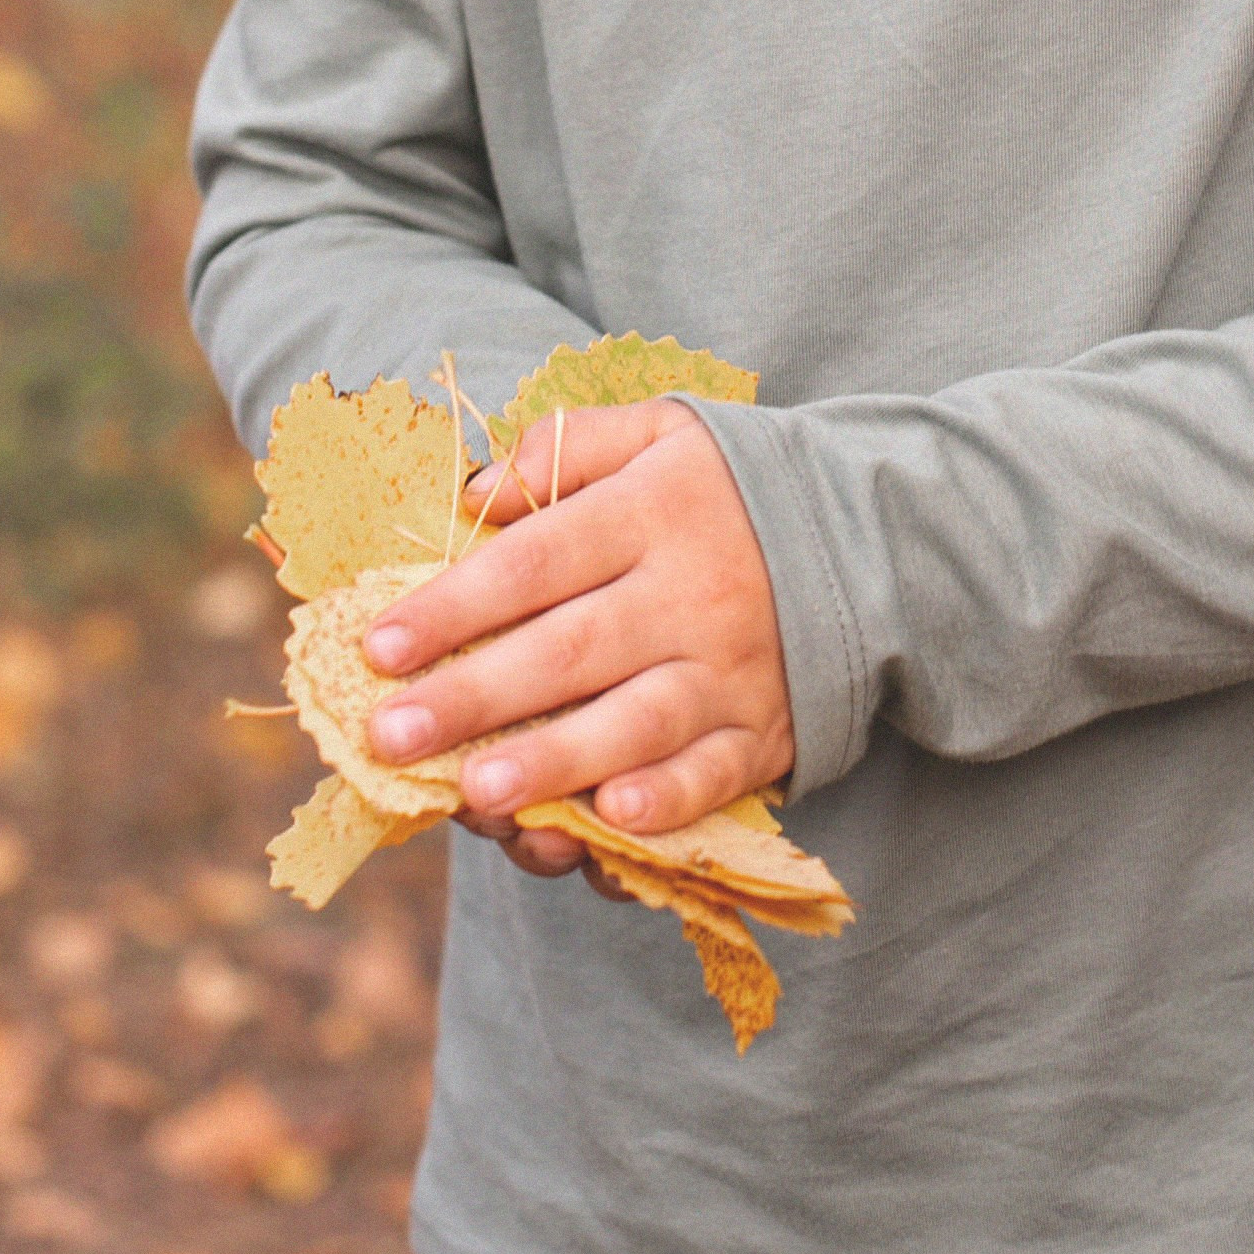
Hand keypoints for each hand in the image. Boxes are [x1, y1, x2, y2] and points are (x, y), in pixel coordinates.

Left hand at [358, 400, 793, 885]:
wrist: (874, 535)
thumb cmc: (731, 486)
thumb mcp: (660, 431)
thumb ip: (567, 447)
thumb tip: (474, 491)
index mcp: (654, 513)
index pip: (537, 562)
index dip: (454, 605)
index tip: (379, 645)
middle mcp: (691, 594)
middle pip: (568, 650)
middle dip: (474, 696)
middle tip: (389, 733)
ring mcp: (731, 671)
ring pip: (633, 723)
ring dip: (554, 761)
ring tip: (475, 794)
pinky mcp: (763, 734)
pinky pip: (713, 775)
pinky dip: (667, 802)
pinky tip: (611, 823)